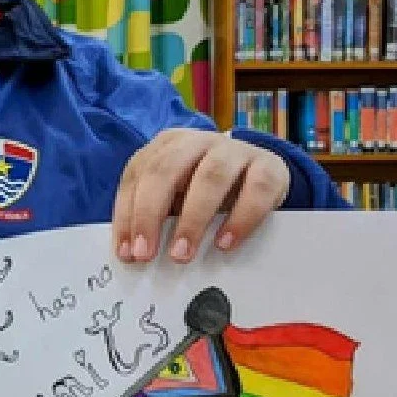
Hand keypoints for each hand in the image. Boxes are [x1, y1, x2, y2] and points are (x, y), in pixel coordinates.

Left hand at [113, 129, 289, 263]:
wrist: (263, 174)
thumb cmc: (208, 190)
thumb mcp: (178, 197)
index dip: (128, 214)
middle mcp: (198, 141)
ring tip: (182, 253)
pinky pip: (256, 189)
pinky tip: (225, 243)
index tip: (127, 251)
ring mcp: (235, 150)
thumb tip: (134, 252)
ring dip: (192, 219)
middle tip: (146, 254)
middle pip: (166, 170)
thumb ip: (157, 215)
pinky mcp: (269, 166)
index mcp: (168, 145)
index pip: (137, 175)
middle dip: (150, 214)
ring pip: (209, 177)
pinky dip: (239, 219)